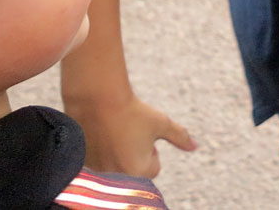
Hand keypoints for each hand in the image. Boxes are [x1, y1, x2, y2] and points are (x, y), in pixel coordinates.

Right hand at [64, 92, 195, 178]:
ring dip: (117, 156)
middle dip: (133, 156)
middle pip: (135, 171)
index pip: (154, 167)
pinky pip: (98, 166)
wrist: (97, 101)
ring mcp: (98, 174)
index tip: (140, 134)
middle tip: (126, 134)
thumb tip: (195, 146)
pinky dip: (101, 155)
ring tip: (113, 134)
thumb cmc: (133, 112)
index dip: (151, 148)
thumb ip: (180, 137)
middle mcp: (117, 177)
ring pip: (116, 169)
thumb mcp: (161, 122)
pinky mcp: (84, 167)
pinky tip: (100, 137)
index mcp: (139, 171)